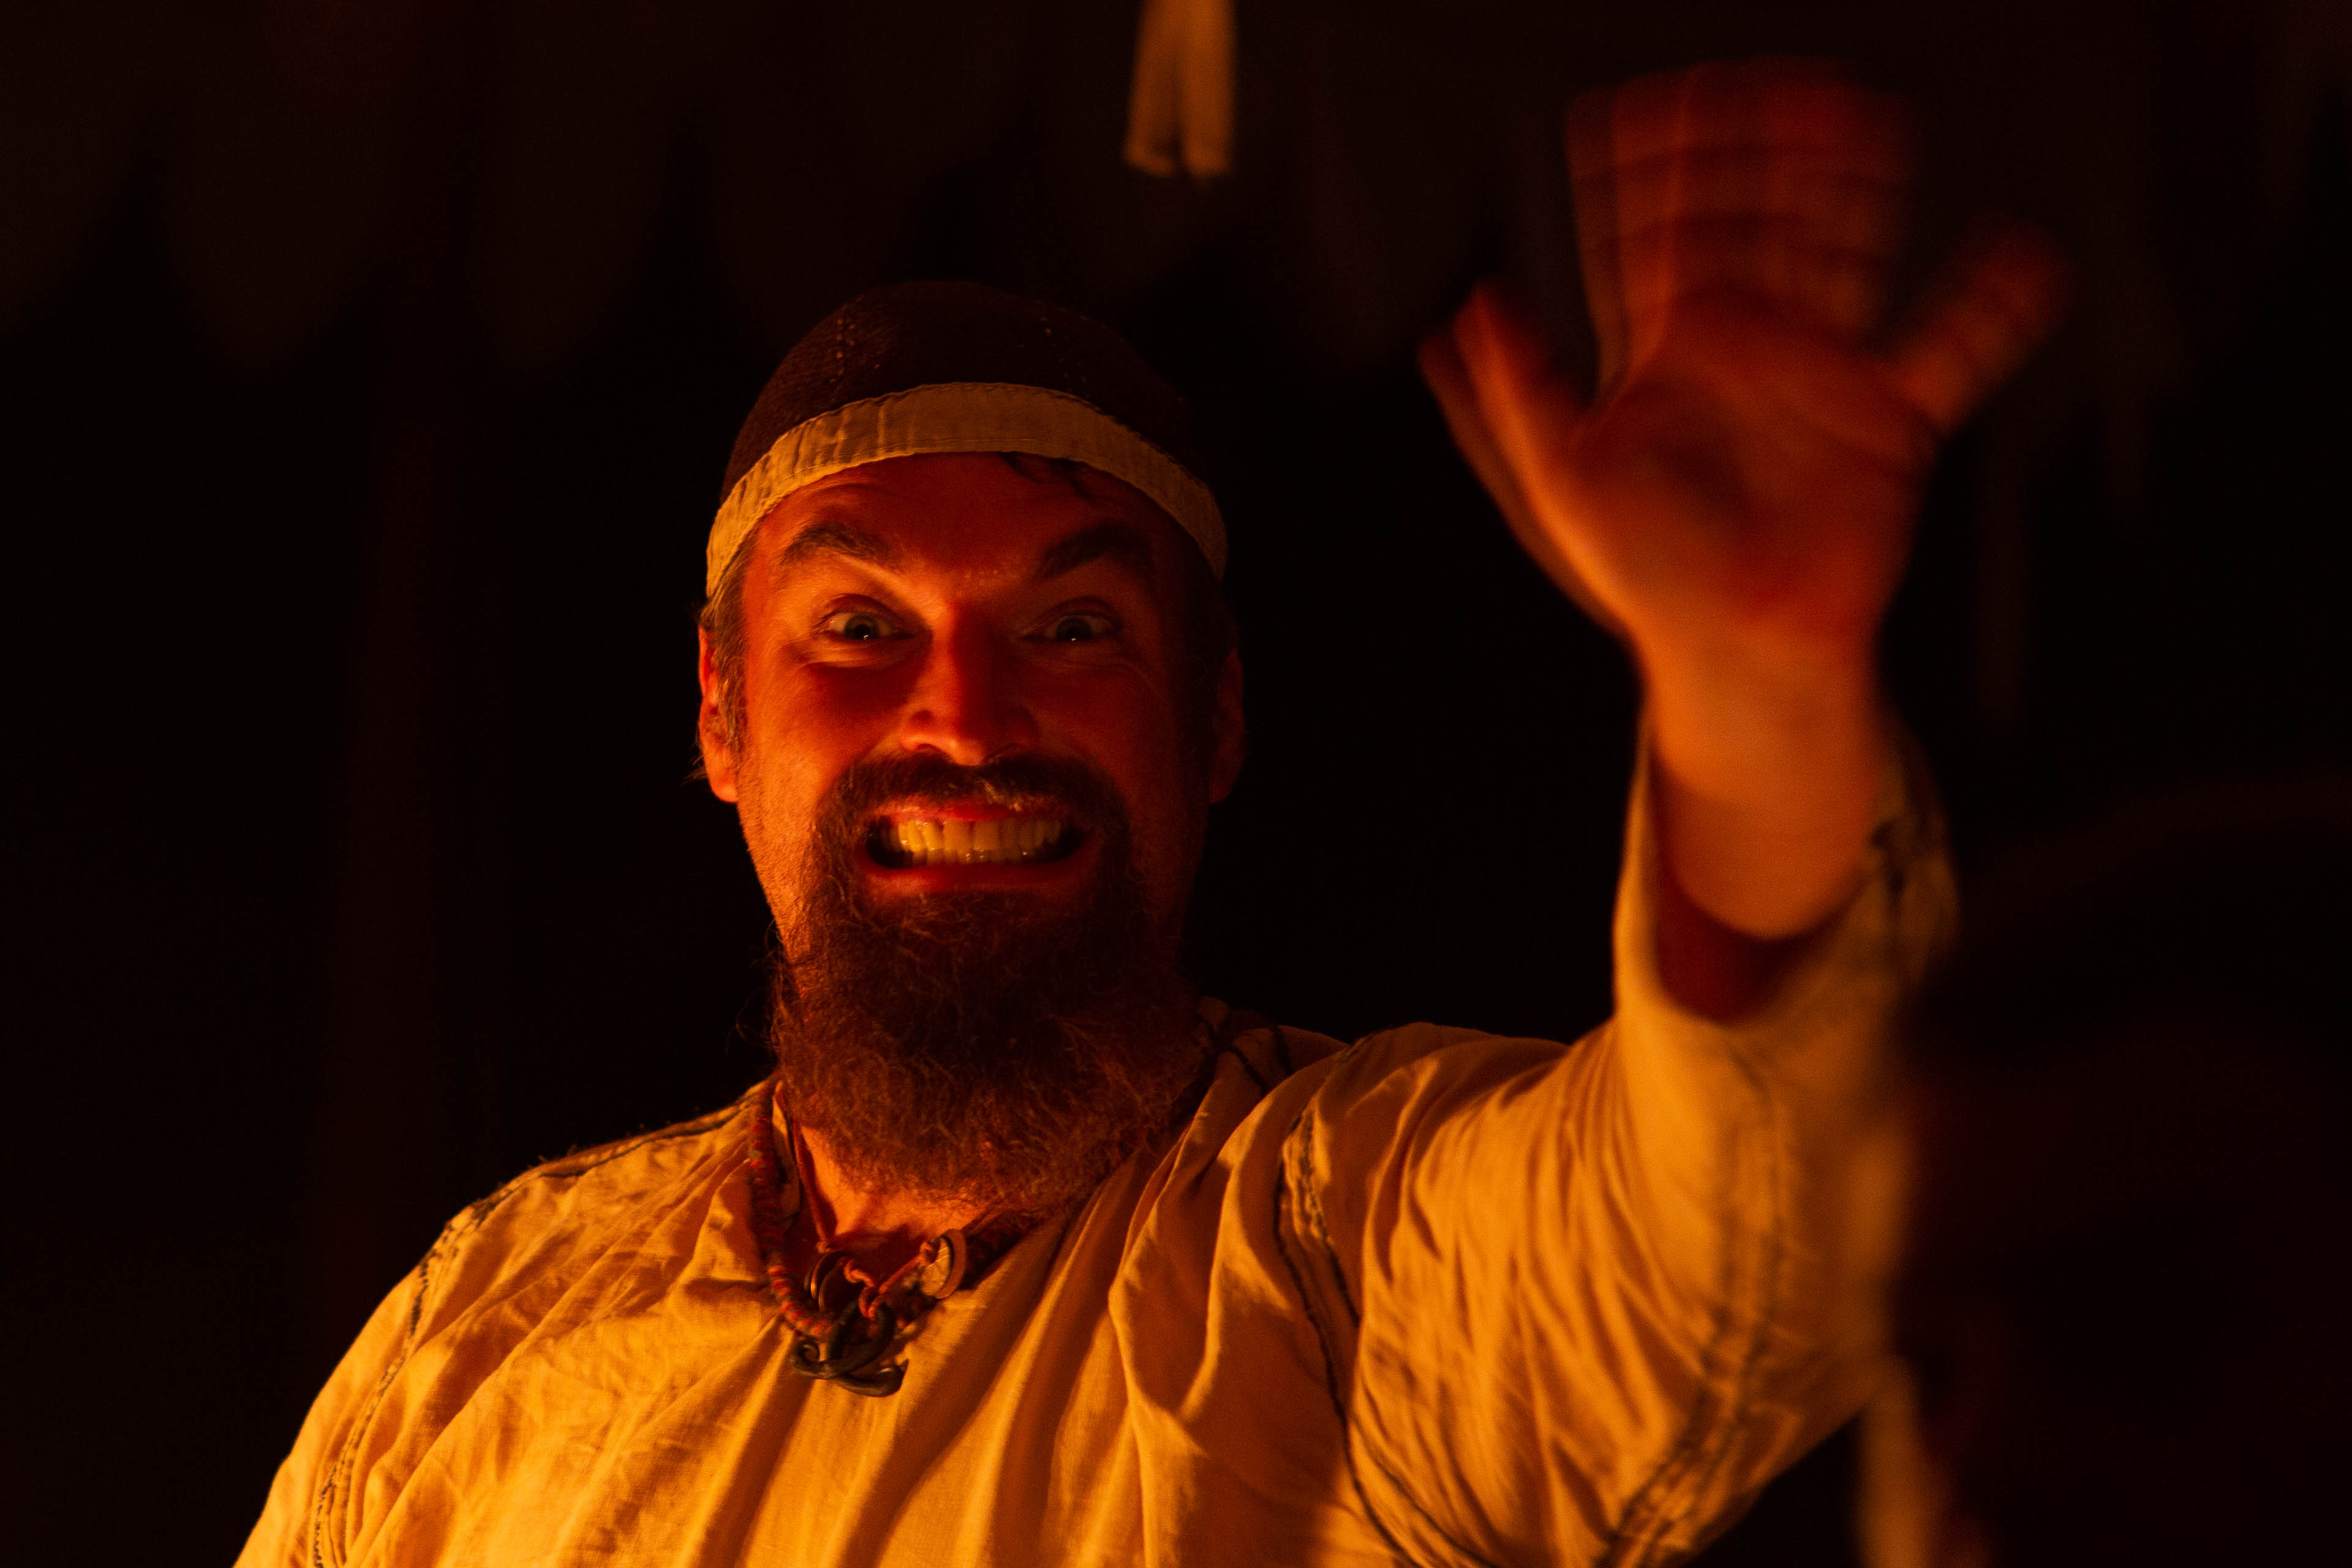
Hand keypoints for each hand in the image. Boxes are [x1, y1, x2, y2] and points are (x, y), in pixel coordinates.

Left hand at [1422, 60, 2063, 972]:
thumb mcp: (1562, 483)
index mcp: (1669, 347)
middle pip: (1760, 218)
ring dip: (1858, 189)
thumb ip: (1520, 393)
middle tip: (1788, 83)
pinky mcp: (1890, 422)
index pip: (1658, 229)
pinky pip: (1950, 350)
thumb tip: (1473, 305)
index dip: (1658, 163)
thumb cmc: (1643, 577)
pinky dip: (1990, 306)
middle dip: (1768, 150)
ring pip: (1847, 252)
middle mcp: (1749, 343)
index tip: (1658, 99)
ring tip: (1873, 121)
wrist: (1736, 648)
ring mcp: (1824, 374)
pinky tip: (2025, 255)